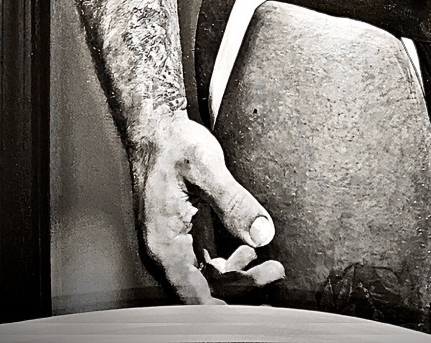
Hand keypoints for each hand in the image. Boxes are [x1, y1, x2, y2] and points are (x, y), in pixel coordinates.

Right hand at [131, 112, 284, 302]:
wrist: (155, 126)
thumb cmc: (173, 144)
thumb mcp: (207, 167)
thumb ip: (235, 202)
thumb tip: (262, 233)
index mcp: (164, 242)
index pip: (194, 295)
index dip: (227, 303)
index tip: (259, 301)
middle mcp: (163, 250)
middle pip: (203, 290)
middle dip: (241, 287)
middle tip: (275, 271)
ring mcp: (169, 244)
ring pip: (204, 278)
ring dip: (237, 275)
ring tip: (269, 265)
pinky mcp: (178, 235)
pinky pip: (202, 264)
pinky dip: (226, 262)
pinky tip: (246, 251)